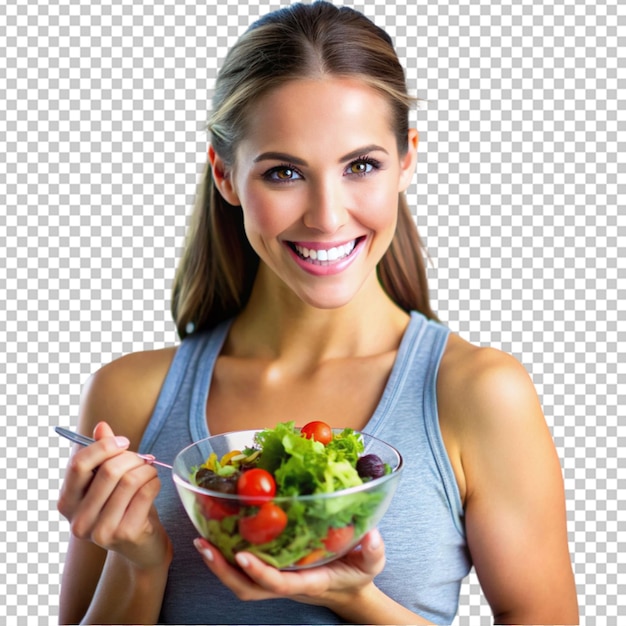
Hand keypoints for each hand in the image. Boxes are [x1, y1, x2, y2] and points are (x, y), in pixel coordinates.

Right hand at [57, 421, 170, 569]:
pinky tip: (154, 485)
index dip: (104, 447)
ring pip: (129, 480)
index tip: (124, 442)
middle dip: (132, 458)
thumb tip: (102, 426)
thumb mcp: (109, 481)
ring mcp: (100, 531)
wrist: (141, 546)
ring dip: (146, 470)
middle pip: (108, 470)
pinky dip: (155, 482)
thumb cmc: (124, 507)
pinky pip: (145, 493)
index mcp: (67, 502)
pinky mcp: (125, 534)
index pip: (79, 464)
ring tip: (150, 472)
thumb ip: (102, 454)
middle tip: (143, 459)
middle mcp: (78, 520)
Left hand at [194, 529, 385, 609]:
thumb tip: (372, 535)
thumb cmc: (358, 575)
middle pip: (247, 587)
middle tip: (204, 545)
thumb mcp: (371, 563)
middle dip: (223, 571)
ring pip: (240, 582)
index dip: (260, 572)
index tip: (242, 556)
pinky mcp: (273, 571)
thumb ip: (373, 551)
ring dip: (219, 564)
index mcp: (308, 582)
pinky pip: (244, 570)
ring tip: (202, 540)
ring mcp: (277, 579)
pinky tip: (217, 535)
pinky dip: (227, 556)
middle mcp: (286, 584)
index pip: (279, 582)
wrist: (349, 590)